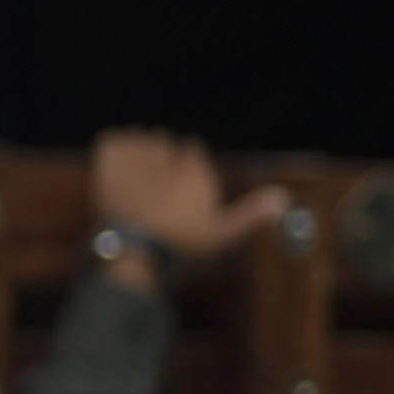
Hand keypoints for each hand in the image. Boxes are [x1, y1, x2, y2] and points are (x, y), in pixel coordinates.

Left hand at [85, 129, 280, 268]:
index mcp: (195, 169)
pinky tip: (115, 172)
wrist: (136, 253)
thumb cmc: (182, 246)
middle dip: (158, 162)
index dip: (182, 170)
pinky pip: (112, 140)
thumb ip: (252, 215)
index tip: (175, 192)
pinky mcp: (110, 160)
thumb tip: (283, 198)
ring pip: (139, 140)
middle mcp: (169, 156)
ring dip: (136, 155)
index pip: (190, 150)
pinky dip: (113, 151)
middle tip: (151, 193)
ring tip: (133, 183)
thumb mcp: (223, 235)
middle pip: (164, 143)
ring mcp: (138, 157)